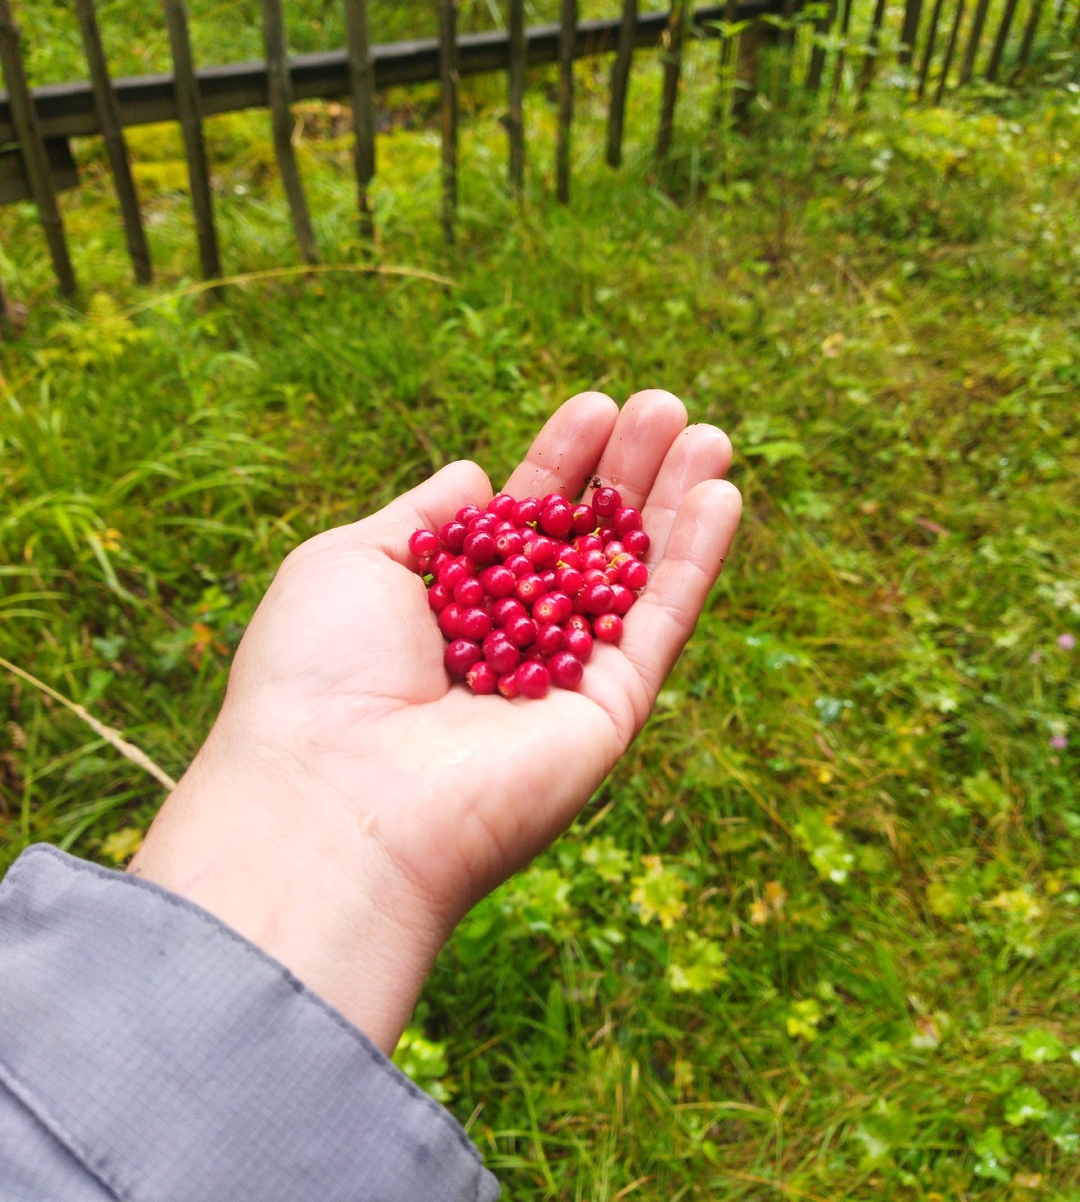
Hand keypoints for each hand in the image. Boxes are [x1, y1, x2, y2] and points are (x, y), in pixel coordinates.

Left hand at [131, 391, 740, 1051]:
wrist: (336, 796)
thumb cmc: (317, 677)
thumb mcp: (348, 563)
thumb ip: (423, 516)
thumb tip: (475, 473)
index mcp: (447, 608)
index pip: (520, 522)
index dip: (559, 462)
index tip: (595, 405)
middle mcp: (511, 644)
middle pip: (586, 543)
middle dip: (626, 474)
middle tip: (665, 406)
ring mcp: (564, 681)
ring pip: (634, 578)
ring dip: (676, 505)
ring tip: (706, 431)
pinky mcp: (609, 714)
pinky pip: (660, 625)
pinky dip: (694, 562)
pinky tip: (723, 495)